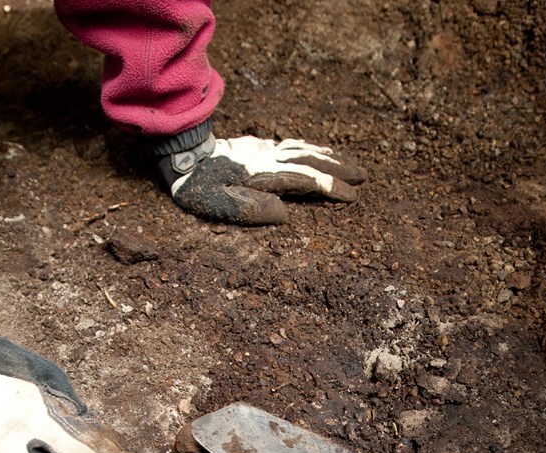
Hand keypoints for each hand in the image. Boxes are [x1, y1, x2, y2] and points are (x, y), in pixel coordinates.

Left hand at [162, 135, 365, 224]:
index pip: (306, 180)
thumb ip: (250, 209)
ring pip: (305, 150)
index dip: (331, 187)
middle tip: (363, 176)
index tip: (352, 195)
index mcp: (264, 176)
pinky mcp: (259, 147)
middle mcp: (269, 160)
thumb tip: (284, 214)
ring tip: (351, 164)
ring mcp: (265, 151)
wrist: (181, 155)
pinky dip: (312, 148)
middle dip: (339, 169)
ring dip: (330, 157)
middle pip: (311, 161)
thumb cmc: (198, 186)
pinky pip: (293, 145)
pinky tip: (319, 151)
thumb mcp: (217, 204)